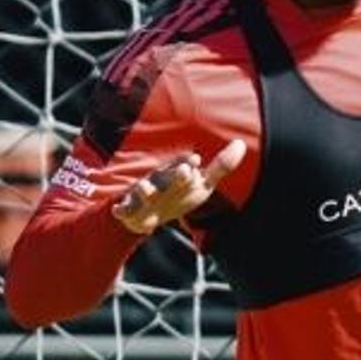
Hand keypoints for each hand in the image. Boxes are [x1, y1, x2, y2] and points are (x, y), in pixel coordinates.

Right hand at [111, 139, 247, 234]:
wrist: (149, 216)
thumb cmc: (179, 195)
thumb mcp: (202, 184)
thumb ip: (220, 166)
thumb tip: (241, 143)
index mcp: (175, 173)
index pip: (182, 165)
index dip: (188, 164)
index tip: (196, 161)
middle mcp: (159, 180)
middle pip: (165, 176)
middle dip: (172, 175)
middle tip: (184, 173)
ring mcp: (142, 194)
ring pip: (143, 189)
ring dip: (145, 189)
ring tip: (149, 191)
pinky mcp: (129, 209)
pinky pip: (122, 208)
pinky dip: (120, 209)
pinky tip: (119, 211)